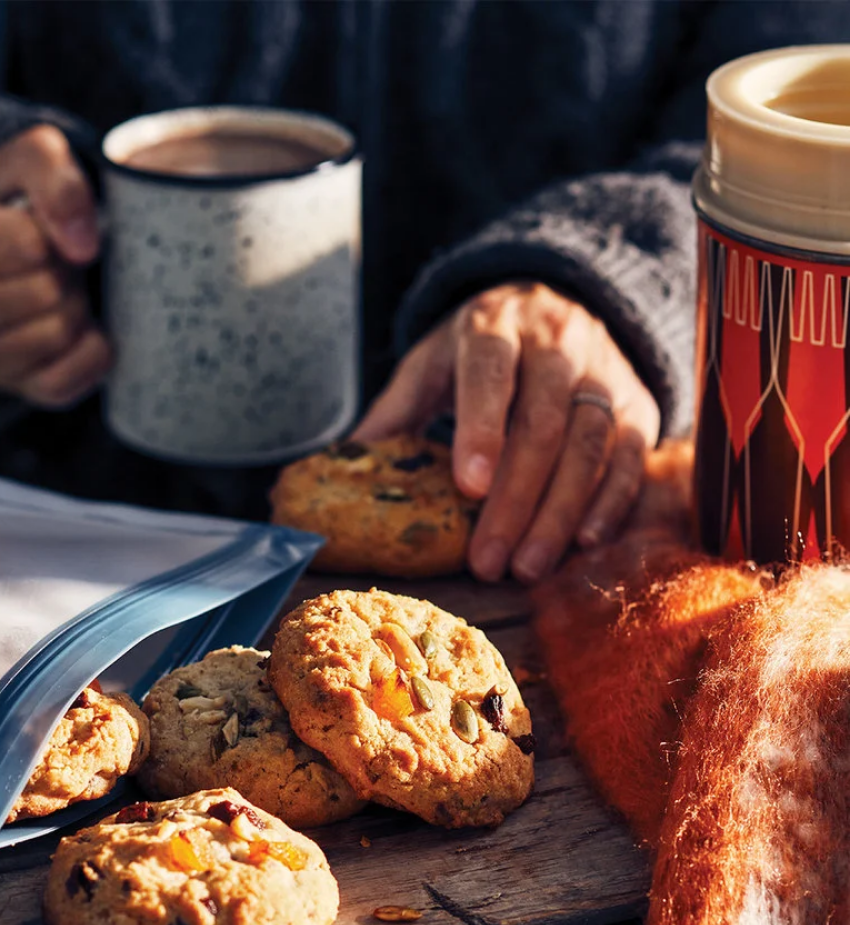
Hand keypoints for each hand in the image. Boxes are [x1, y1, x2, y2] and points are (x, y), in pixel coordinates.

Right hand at [0, 124, 111, 406]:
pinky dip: (90, 350)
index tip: (40, 229)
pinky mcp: (17, 391)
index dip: (52, 230)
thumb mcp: (23, 161)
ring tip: (54, 291)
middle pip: (47, 294)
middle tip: (51, 264)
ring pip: (60, 334)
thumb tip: (81, 243)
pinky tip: (74, 328)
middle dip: (63, 271)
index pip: (29, 244)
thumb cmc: (10, 205)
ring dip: (75, 307)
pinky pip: (72, 380)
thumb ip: (51, 172)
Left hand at [353, 282, 660, 581]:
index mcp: (494, 327)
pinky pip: (631, 455)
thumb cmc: (479, 347)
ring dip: (560, 513)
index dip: (481, 430)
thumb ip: (395, 411)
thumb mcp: (431, 362)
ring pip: (589, 446)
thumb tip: (343, 464)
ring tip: (527, 568)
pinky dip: (611, 502)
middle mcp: (556, 343)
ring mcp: (604, 371)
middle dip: (515, 499)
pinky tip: (584, 543)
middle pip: (543, 424)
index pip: (490, 375)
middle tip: (489, 562)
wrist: (553, 299)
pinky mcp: (637, 401)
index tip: (467, 487)